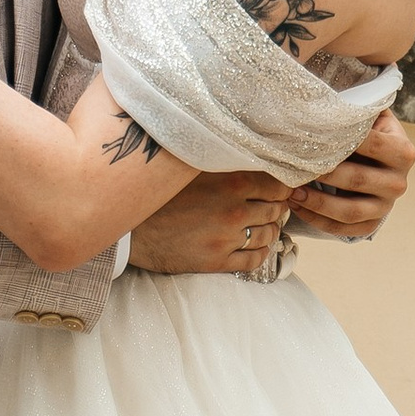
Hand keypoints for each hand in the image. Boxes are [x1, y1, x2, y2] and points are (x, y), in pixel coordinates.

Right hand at [128, 169, 293, 276]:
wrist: (131, 226)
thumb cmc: (162, 192)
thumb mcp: (196, 168)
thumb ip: (225, 162)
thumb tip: (253, 154)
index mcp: (232, 183)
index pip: (278, 185)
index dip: (282, 186)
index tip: (279, 186)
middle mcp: (235, 211)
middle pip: (276, 210)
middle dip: (277, 207)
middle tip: (271, 204)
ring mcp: (227, 239)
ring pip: (269, 236)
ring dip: (271, 229)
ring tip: (264, 223)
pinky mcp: (217, 262)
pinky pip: (254, 259)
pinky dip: (262, 252)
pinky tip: (256, 245)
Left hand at [285, 106, 414, 242]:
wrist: (378, 161)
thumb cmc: (367, 132)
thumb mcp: (369, 116)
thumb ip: (357, 107)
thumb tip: (331, 91)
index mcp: (403, 151)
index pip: (371, 144)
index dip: (341, 141)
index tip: (310, 135)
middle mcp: (399, 183)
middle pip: (357, 180)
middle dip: (323, 173)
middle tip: (294, 165)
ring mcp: (386, 207)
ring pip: (350, 211)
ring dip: (317, 203)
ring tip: (291, 191)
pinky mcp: (371, 224)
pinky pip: (344, 230)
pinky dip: (317, 220)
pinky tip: (297, 205)